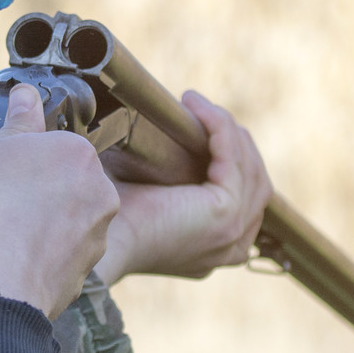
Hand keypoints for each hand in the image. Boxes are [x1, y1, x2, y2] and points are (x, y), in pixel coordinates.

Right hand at [0, 84, 119, 318]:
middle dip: (37, 191)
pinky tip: (14, 260)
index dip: (22, 160)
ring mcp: (99, 234)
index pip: (53, 147)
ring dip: (42, 224)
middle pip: (64, 183)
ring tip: (4, 235)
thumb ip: (15, 123)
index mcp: (80, 154)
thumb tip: (27, 95)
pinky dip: (42, 255)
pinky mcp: (89, 270)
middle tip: (0, 205)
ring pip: (66, 219)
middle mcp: (102, 191)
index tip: (1, 175)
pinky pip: (62, 254)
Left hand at [93, 90, 272, 282]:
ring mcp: (233, 233)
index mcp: (215, 248)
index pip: (246, 197)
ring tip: (197, 104)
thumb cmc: (111, 218)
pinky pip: (234, 158)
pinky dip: (219, 126)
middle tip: (204, 111)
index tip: (205, 128)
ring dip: (227, 128)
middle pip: (256, 182)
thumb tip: (164, 132)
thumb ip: (171, 177)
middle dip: (237, 142)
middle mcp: (230, 248)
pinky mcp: (225, 214)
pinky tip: (196, 106)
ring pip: (250, 168)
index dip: (234, 159)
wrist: (97, 238)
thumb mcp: (154, 196)